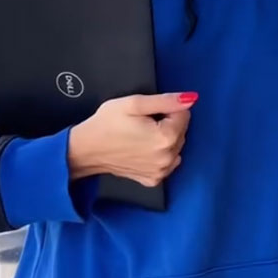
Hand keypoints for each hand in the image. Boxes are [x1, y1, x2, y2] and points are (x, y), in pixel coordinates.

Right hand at [68, 92, 197, 186]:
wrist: (85, 150)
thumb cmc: (106, 123)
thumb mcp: (134, 103)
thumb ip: (165, 100)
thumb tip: (192, 98)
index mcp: (166, 137)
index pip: (184, 114)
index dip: (166, 109)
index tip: (148, 113)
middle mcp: (168, 157)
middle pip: (182, 131)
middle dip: (168, 124)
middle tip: (143, 122)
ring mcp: (161, 171)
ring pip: (176, 147)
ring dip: (165, 139)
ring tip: (142, 135)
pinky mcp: (153, 179)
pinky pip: (168, 163)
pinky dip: (160, 155)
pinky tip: (143, 150)